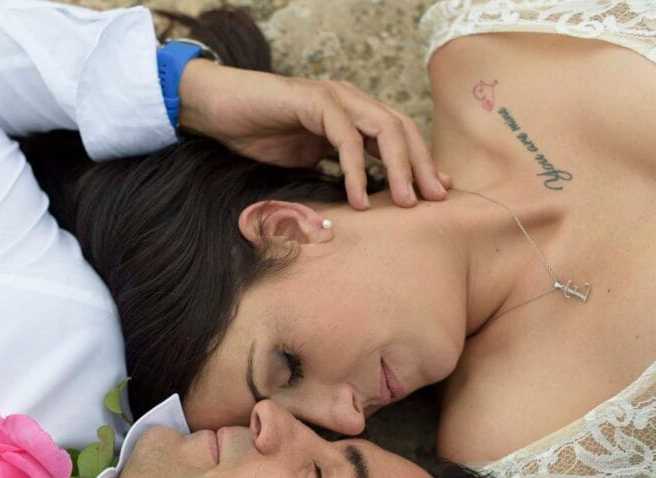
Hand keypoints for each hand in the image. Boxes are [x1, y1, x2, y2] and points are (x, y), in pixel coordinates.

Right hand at [178, 61, 450, 209]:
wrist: (219, 109)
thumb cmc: (259, 133)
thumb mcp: (307, 157)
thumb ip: (335, 169)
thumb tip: (361, 201)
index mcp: (352, 113)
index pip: (399, 135)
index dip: (420, 162)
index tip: (436, 193)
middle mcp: (350, 100)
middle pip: (401, 130)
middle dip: (421, 166)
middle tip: (433, 200)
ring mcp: (334, 97)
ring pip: (383, 129)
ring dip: (398, 167)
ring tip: (404, 202)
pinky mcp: (314, 101)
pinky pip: (346, 137)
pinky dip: (356, 168)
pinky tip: (358, 197)